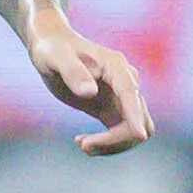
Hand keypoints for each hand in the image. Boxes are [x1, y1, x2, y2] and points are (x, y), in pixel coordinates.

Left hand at [27, 16, 153, 155]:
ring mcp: (122, 98)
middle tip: (84, 144)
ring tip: (81, 144)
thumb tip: (90, 92)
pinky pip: (121, 134)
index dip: (137, 117)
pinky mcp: (112, 109)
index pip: (132, 97)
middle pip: (140, 121)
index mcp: (118, 69)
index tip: (138, 136)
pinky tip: (80, 141)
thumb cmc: (53, 48)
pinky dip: (106, 144)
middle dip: (118, 139)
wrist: (52, 47)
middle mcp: (126, 84)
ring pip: (134, 132)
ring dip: (112, 145)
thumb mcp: (56, 57)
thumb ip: (72, 72)